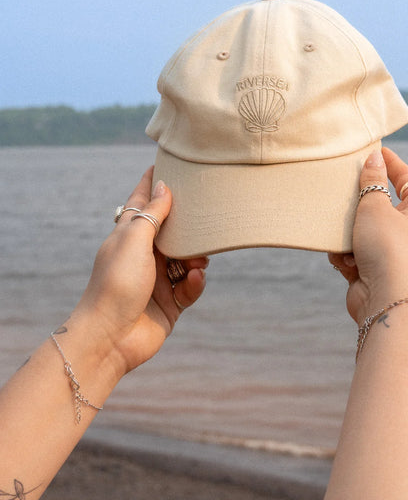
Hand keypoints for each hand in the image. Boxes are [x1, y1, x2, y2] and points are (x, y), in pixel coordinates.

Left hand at [73, 167, 207, 377]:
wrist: (110, 338)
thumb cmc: (115, 284)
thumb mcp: (133, 240)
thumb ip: (152, 213)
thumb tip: (163, 185)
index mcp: (129, 234)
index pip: (142, 201)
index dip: (154, 182)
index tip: (168, 161)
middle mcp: (144, 253)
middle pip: (173, 229)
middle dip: (189, 225)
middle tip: (205, 217)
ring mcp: (158, 278)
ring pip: (188, 256)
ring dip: (196, 256)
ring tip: (195, 261)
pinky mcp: (171, 302)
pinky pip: (191, 285)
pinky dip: (195, 282)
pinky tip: (193, 280)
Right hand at [329, 147, 407, 323]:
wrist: (386, 300)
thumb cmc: (387, 248)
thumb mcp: (375, 206)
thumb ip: (371, 181)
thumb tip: (375, 158)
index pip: (407, 177)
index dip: (390, 162)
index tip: (375, 150)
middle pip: (382, 203)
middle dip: (360, 203)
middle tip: (345, 188)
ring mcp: (394, 249)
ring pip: (363, 228)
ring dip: (349, 233)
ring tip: (346, 238)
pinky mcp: (376, 267)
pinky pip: (355, 250)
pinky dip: (347, 254)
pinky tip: (347, 263)